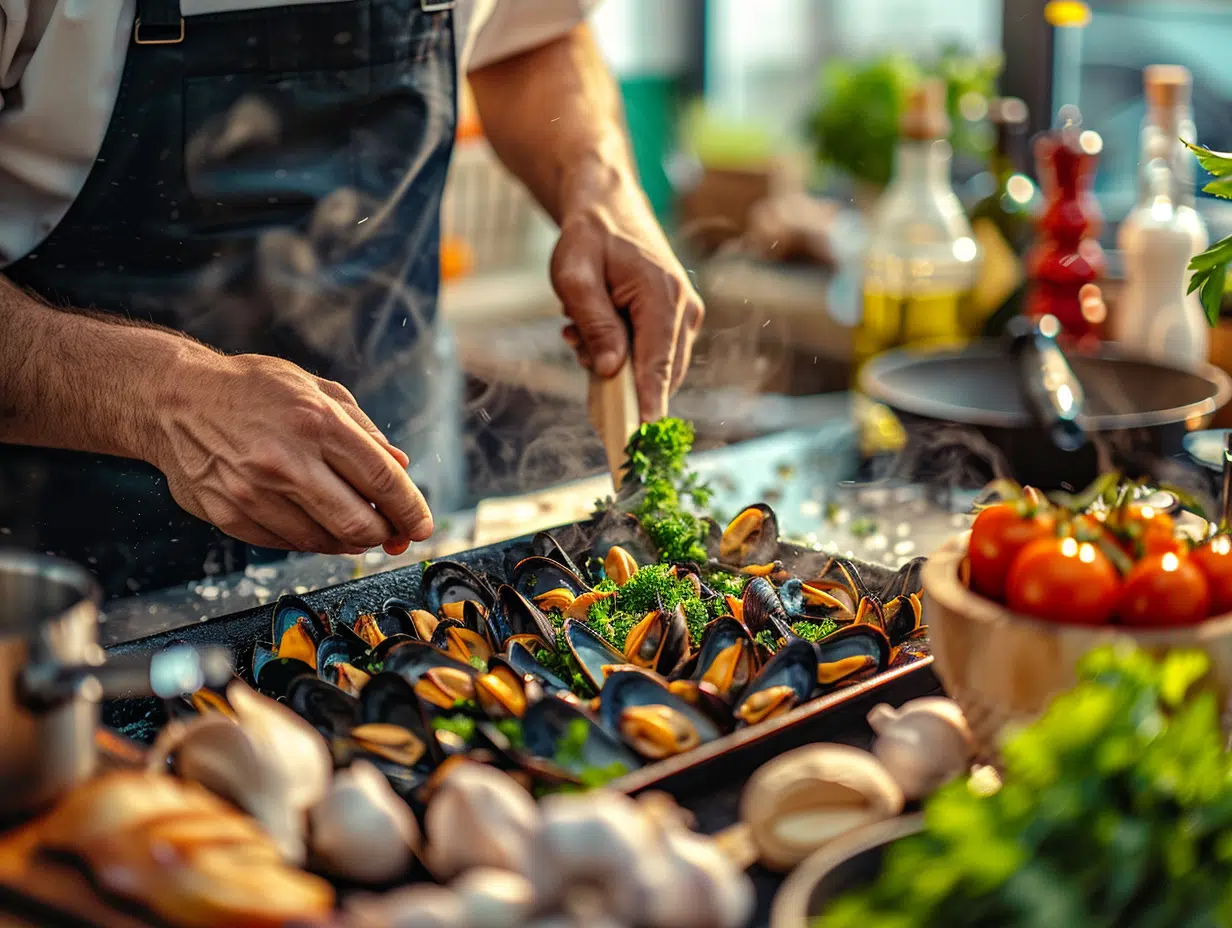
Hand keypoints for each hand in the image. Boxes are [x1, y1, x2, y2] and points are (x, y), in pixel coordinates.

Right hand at [149, 351, 432, 555]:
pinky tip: (314, 521)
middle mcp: (287, 461)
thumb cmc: (252, 390)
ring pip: (325, 542)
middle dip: (386, 534)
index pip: (382, 480)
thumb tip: (401, 468)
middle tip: (392, 532)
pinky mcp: (231, 516)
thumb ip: (363, 430)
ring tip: (354, 525)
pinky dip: (312, 539)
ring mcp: (255, 493)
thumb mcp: (315, 389)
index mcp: (316, 422)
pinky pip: (289, 544)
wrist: (172, 399)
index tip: (422, 525)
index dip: (411, 510)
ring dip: (350, 540)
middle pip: (359, 524)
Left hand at [550, 167, 703, 420]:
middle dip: (616, 378)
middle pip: (659, 374)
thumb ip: (594, 323)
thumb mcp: (575, 276)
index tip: (641, 441)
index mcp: (663, 296)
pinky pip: (652, 358)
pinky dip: (623, 356)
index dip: (648, 406)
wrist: (609, 207)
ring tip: (581, 328)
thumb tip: (609, 370)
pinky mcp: (676, 323)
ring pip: (654, 369)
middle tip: (576, 342)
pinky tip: (595, 331)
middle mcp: (684, 310)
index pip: (658, 365)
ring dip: (616, 365)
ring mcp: (685, 317)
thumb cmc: (590, 238)